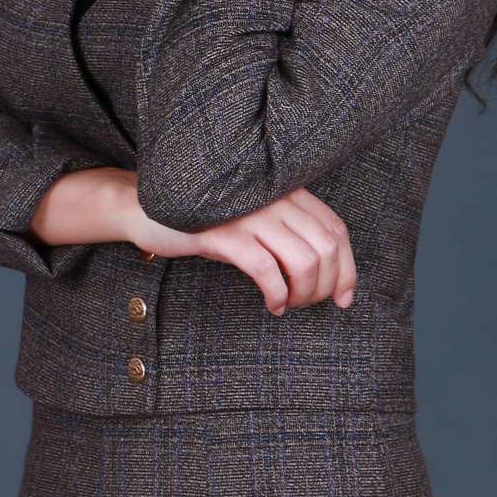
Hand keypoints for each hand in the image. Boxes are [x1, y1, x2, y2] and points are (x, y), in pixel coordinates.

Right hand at [128, 185, 357, 314]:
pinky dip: (277, 295)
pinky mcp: (225, 234)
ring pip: (303, 261)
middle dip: (327, 286)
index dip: (347, 268)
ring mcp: (250, 214)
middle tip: (309, 304)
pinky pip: (266, 270)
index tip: (344, 297)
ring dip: (303, 294)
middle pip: (326, 248)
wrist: (148, 210)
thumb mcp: (256, 221)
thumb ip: (289, 235)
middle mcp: (274, 198)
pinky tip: (272, 305)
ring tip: (288, 304)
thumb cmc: (209, 221)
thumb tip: (328, 274)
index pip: (336, 229)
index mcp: (287, 191)